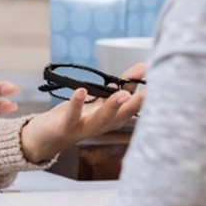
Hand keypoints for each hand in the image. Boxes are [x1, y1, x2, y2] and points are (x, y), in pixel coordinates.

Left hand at [19, 62, 146, 163]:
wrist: (47, 137)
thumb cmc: (77, 117)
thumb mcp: (101, 101)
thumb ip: (120, 86)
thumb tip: (141, 68)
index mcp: (113, 118)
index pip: (134, 106)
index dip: (146, 94)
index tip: (158, 78)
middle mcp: (103, 125)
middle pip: (123, 115)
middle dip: (138, 103)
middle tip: (151, 90)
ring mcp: (85, 128)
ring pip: (102, 119)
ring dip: (113, 107)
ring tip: (122, 94)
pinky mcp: (67, 126)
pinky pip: (73, 116)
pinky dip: (77, 103)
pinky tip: (81, 90)